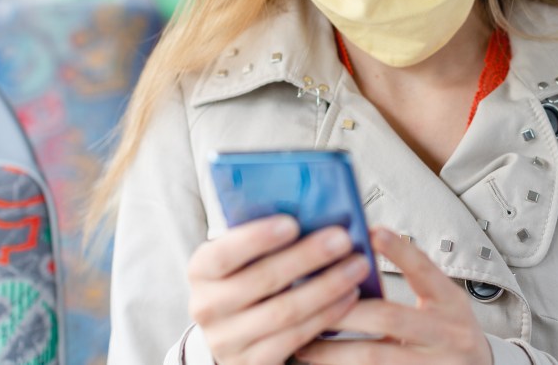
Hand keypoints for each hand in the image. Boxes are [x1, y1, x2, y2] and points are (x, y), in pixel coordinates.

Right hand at [187, 215, 371, 364]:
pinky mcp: (252, 362)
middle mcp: (207, 307)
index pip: (223, 253)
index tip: (293, 223)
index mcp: (201, 270)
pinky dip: (326, 315)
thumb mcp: (244, 255)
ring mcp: (227, 340)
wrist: (236, 330)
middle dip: (307, 257)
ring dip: (326, 287)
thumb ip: (264, 235)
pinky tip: (349, 297)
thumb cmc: (248, 275)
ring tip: (356, 266)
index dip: (256, 239)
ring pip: (284, 311)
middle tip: (342, 239)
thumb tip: (311, 208)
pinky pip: (295, 338)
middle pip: (262, 280)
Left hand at [294, 227, 492, 364]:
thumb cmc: (452, 333)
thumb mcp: (443, 302)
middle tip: (311, 301)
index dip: (399, 250)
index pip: (424, 270)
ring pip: (375, 357)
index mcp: (450, 303)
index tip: (372, 231)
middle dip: (345, 310)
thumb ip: (413, 282)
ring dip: (334, 350)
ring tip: (305, 344)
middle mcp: (448, 334)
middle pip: (390, 317)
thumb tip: (359, 255)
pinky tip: (325, 364)